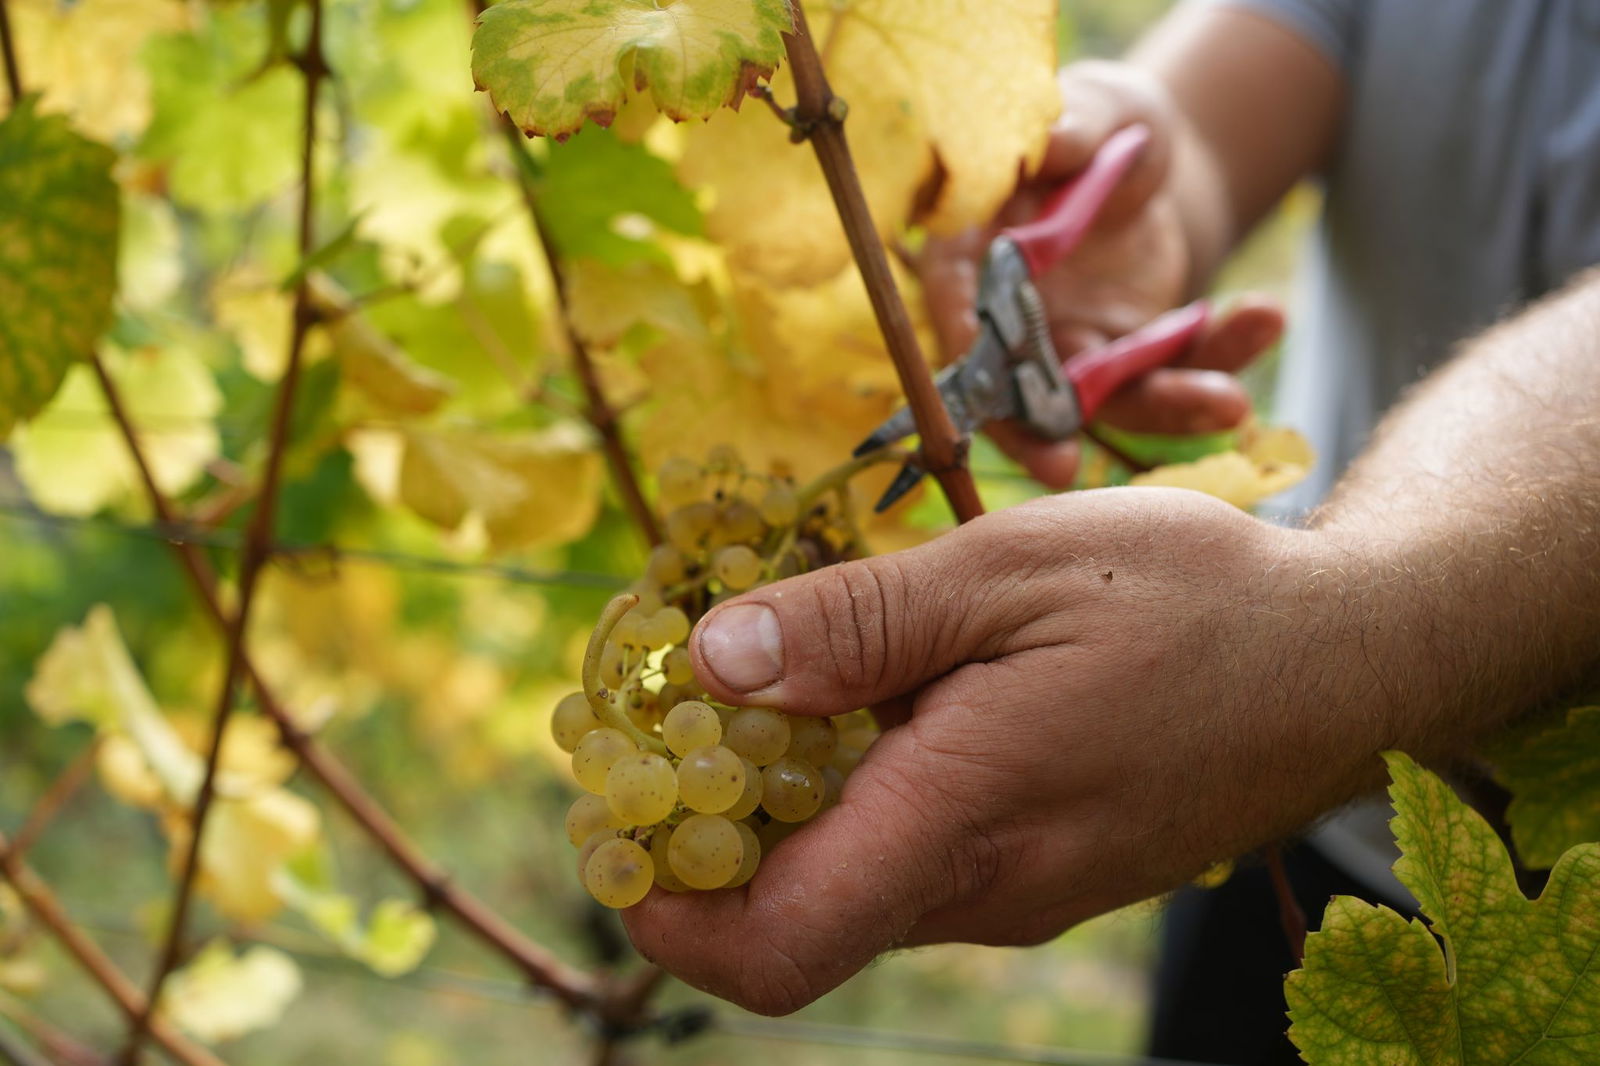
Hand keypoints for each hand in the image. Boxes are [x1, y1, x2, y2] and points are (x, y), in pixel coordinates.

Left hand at [622, 489, 1392, 1014]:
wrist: (1352, 655)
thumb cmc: (1192, 597)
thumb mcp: (1009, 569)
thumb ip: (856, 623)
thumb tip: (712, 664)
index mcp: (964, 824)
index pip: (773, 949)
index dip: (664, 911)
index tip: (615, 816)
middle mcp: (984, 891)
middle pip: (793, 911)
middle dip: (713, 825)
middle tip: (684, 697)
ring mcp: (1021, 892)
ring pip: (854, 879)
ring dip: (793, 796)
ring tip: (794, 666)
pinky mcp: (1048, 868)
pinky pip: (917, 856)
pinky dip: (865, 791)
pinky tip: (891, 688)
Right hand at [917, 61, 1283, 487]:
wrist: (1147, 156)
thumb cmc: (1099, 123)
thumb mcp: (1095, 107)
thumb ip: (1073, 124)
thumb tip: (1048, 145)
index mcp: (971, 255)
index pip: (956, 314)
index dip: (967, 358)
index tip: (993, 393)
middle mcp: (1012, 319)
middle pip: (1013, 390)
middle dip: (1037, 435)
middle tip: (1061, 472)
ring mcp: (1072, 349)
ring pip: (1108, 400)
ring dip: (1166, 407)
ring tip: (1231, 403)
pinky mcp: (1133, 359)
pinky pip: (1176, 371)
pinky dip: (1222, 357)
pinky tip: (1265, 317)